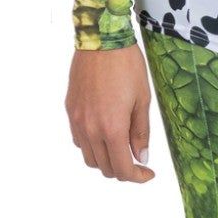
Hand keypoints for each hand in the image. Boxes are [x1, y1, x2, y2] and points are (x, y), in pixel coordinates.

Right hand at [66, 43, 155, 182]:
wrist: (101, 40)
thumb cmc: (126, 66)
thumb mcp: (142, 100)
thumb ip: (141, 132)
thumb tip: (141, 157)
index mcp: (112, 128)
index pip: (122, 168)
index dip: (137, 177)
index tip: (148, 173)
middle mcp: (90, 129)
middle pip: (104, 167)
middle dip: (122, 170)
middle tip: (137, 162)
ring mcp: (77, 120)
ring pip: (89, 157)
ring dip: (106, 160)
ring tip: (121, 149)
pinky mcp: (70, 110)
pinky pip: (78, 140)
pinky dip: (92, 146)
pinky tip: (104, 135)